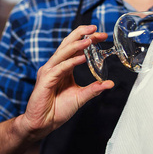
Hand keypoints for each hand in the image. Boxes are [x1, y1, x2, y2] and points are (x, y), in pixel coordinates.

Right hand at [19, 25, 113, 140]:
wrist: (42, 124)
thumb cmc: (57, 110)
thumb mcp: (81, 97)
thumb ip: (94, 89)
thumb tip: (109, 83)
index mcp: (63, 68)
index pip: (75, 48)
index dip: (88, 39)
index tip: (102, 35)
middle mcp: (55, 66)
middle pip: (68, 45)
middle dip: (81, 35)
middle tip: (95, 29)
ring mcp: (49, 72)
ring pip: (63, 53)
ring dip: (77, 45)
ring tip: (89, 40)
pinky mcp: (46, 81)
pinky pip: (60, 68)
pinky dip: (71, 62)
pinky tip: (81, 58)